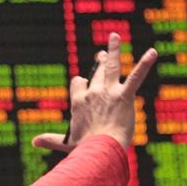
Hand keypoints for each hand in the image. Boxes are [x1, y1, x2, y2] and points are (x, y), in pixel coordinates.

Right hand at [33, 32, 157, 151]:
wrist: (101, 149)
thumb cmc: (84, 148)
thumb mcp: (66, 143)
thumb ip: (50, 140)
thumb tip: (34, 142)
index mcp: (78, 102)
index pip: (78, 84)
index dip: (81, 84)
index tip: (84, 84)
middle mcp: (92, 93)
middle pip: (96, 73)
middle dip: (100, 62)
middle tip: (102, 54)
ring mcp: (109, 92)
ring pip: (111, 66)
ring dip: (113, 50)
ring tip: (114, 36)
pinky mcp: (125, 95)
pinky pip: (136, 76)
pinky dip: (145, 63)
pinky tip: (153, 53)